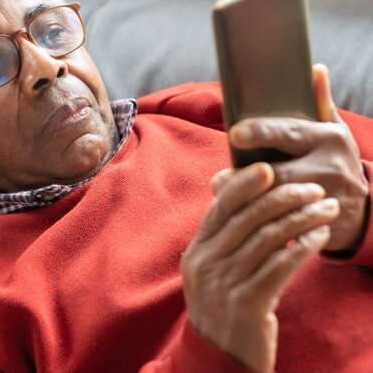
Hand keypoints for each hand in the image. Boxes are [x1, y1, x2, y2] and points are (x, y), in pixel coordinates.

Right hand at [181, 163, 337, 372]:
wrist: (219, 360)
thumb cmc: (223, 306)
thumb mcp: (212, 271)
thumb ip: (224, 240)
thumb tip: (251, 202)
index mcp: (197, 250)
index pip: (221, 207)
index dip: (244, 184)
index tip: (269, 169)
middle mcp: (206, 263)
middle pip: (248, 217)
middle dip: (283, 197)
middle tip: (312, 188)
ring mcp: (225, 284)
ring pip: (269, 238)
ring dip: (302, 218)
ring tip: (325, 208)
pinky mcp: (248, 304)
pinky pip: (281, 265)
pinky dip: (303, 246)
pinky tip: (320, 235)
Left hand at [228, 64, 368, 251]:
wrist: (366, 208)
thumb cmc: (337, 161)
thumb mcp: (335, 131)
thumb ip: (321, 103)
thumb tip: (314, 68)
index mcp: (328, 138)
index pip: (289, 133)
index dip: (261, 133)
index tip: (235, 133)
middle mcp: (330, 166)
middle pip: (279, 172)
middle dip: (246, 176)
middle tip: (219, 179)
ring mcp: (328, 198)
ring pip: (279, 201)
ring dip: (248, 200)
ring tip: (224, 195)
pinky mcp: (323, 225)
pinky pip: (287, 227)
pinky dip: (263, 223)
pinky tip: (244, 219)